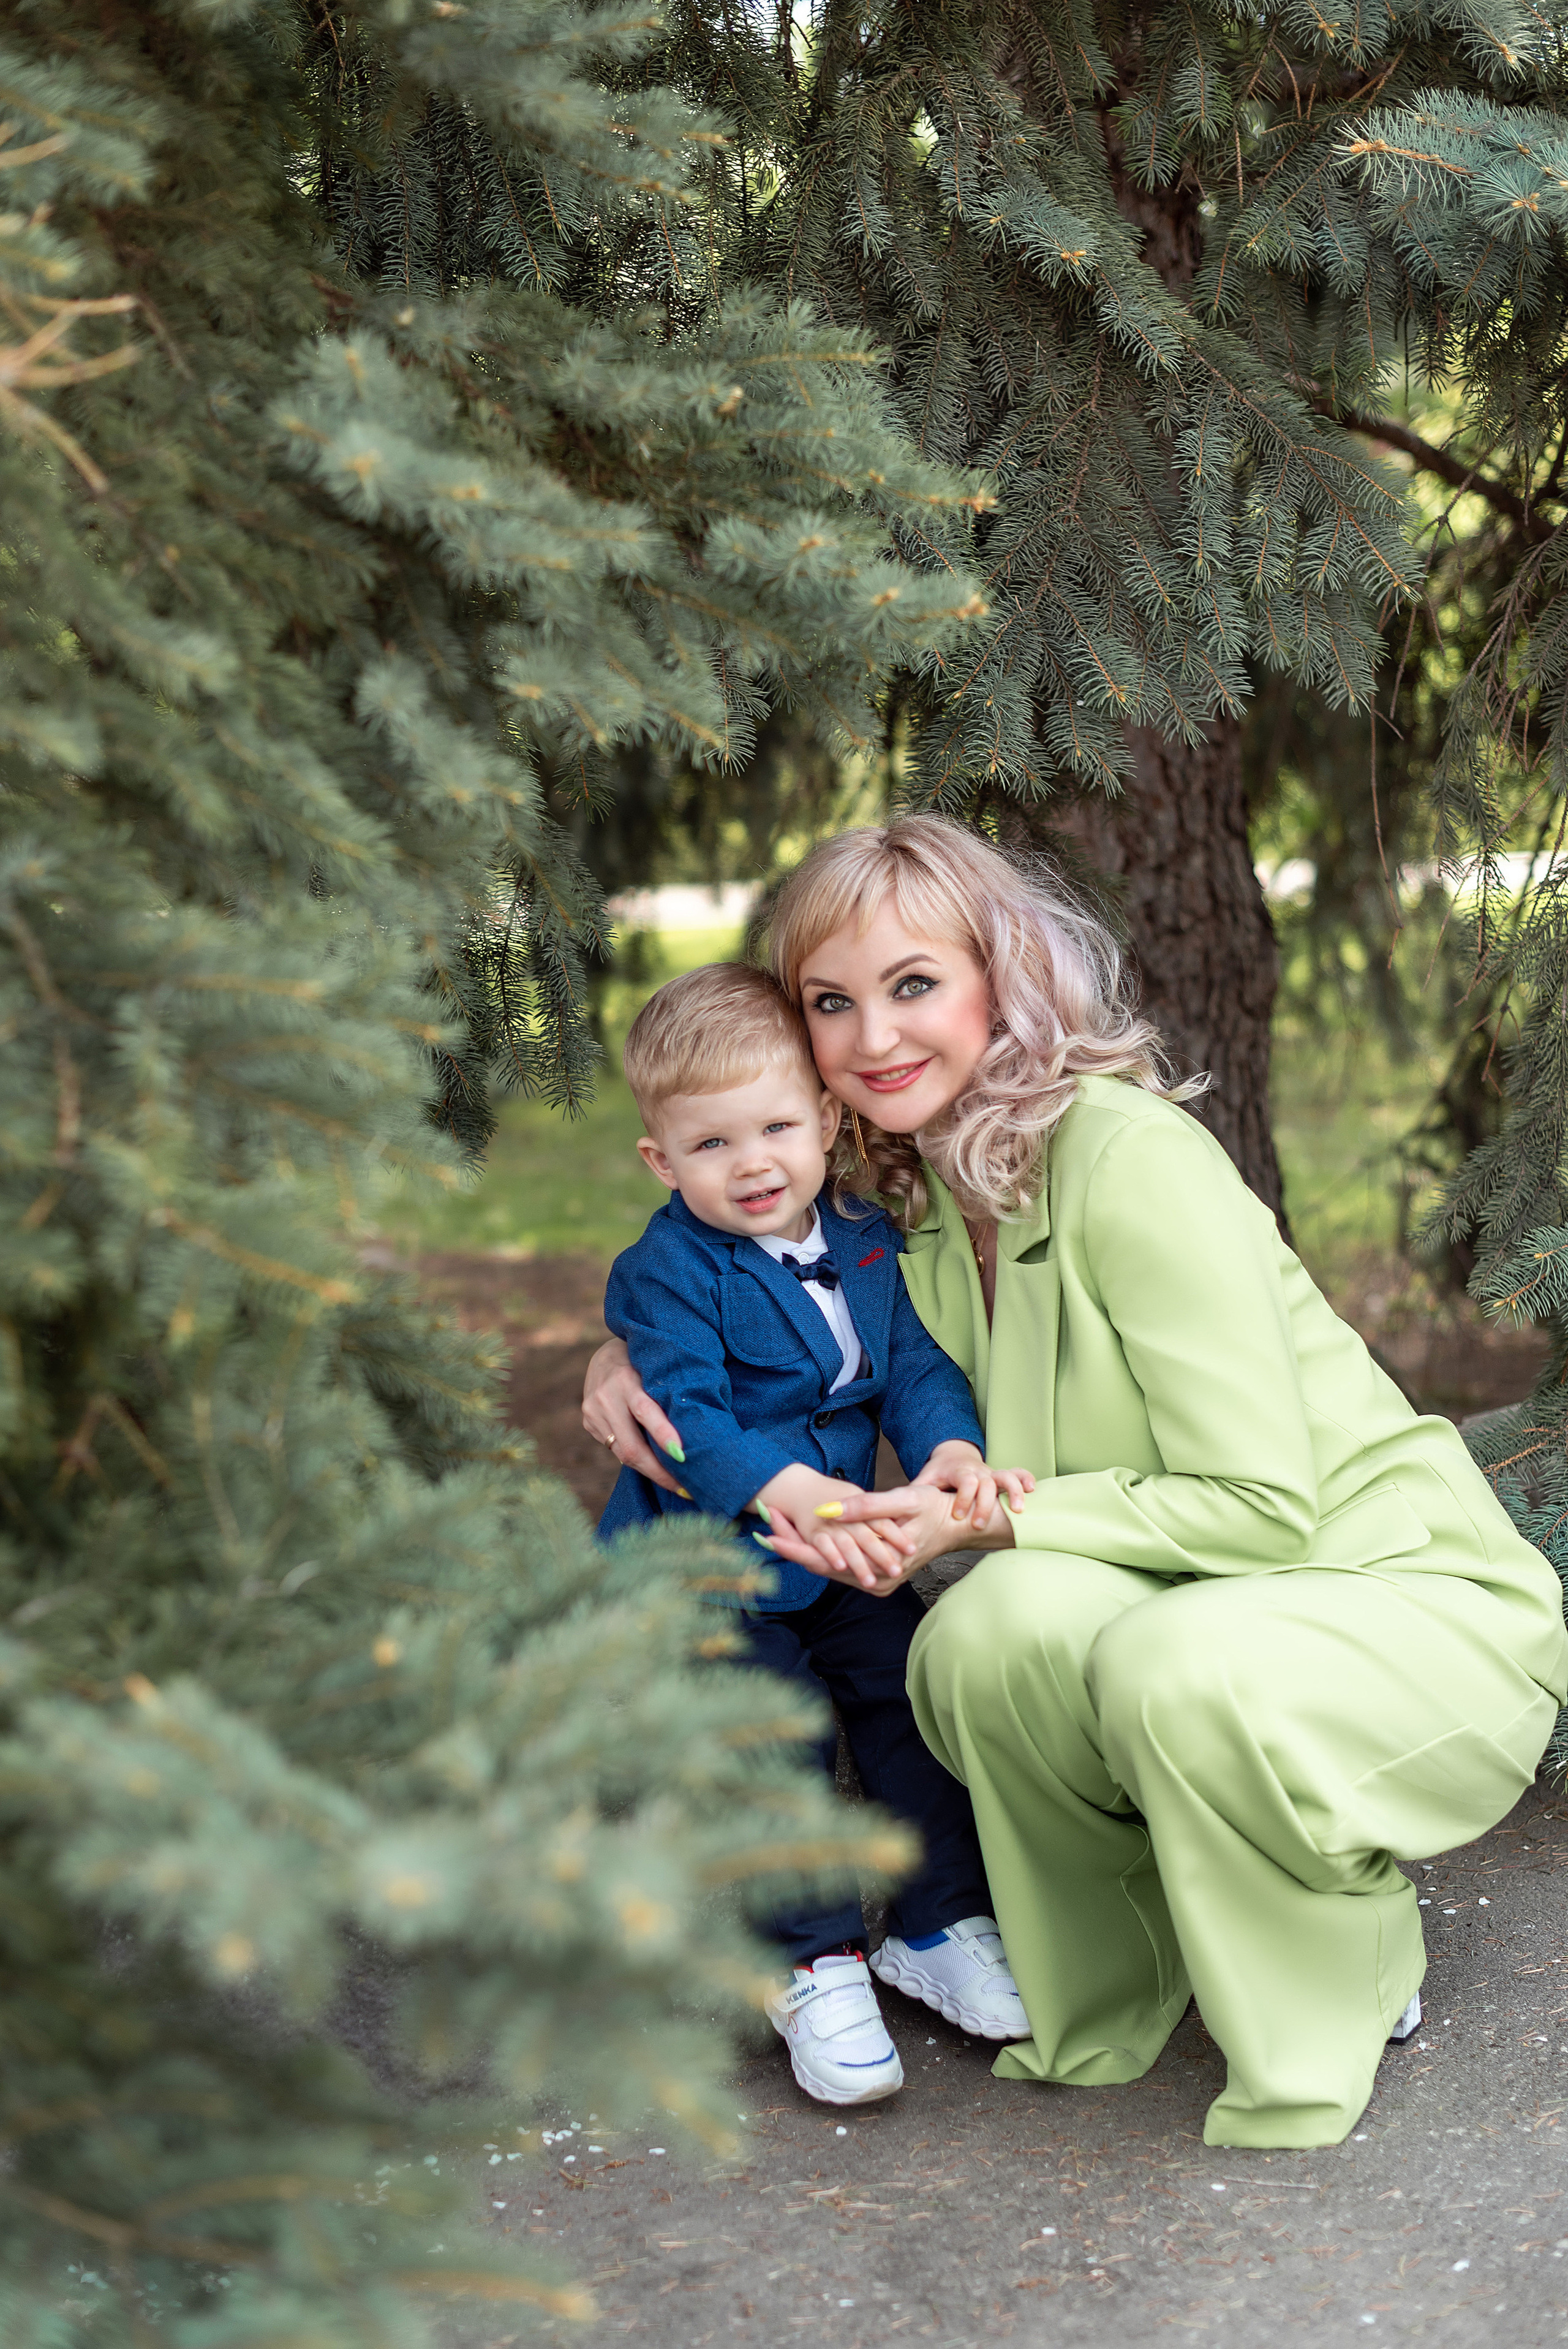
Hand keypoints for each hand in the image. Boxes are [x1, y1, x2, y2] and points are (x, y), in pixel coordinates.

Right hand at [581, 1339, 684, 1494]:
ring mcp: (592, 1412)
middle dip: (659, 1471)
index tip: (682, 1454)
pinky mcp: (587, 1423)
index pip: (645, 1410)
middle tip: (686, 1488)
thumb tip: (698, 1429)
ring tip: (676, 1485)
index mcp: (626, 1378)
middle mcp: (605, 1397)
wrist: (605, 1356)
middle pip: (631, 1445)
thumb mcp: (655, 1369)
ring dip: (651, 1472)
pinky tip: (654, 1467)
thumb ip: (667, 1394)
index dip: (663, 1434)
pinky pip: (615, 1450)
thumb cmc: (645, 1363)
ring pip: (622, 1454)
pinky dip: (637, 1460)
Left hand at [753, 1463, 919, 1594]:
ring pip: (824, 1565)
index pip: (821, 1560)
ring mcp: (871, 1581)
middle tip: (763, 1520)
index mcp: (874, 1568)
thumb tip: (825, 1511)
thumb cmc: (934, 1510)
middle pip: (817, 1564)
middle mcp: (871, 1582)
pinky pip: (836, 1564)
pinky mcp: (872, 1576)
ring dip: (800, 1545)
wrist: (957, 1527)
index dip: (793, 1544)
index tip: (766, 1530)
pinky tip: (799, 1532)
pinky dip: (817, 1548)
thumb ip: (864, 1507)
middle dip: (789, 1543)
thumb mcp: (902, 1501)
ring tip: (773, 1523)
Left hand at [917, 1441, 1034, 1533]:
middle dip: (985, 1503)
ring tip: (1019, 1510)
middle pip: (987, 1483)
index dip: (964, 1497)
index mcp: (958, 1472)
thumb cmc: (939, 1474)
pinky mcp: (1001, 1477)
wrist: (953, 1455)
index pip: (965, 1481)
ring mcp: (991, 1473)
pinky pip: (1017, 1473)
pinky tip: (1032, 1491)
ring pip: (1006, 1476)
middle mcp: (977, 1471)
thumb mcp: (925, 1481)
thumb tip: (896, 1510)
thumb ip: (915, 1494)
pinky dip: (1025, 1479)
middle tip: (979, 1524)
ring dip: (1013, 1491)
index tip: (959, 1515)